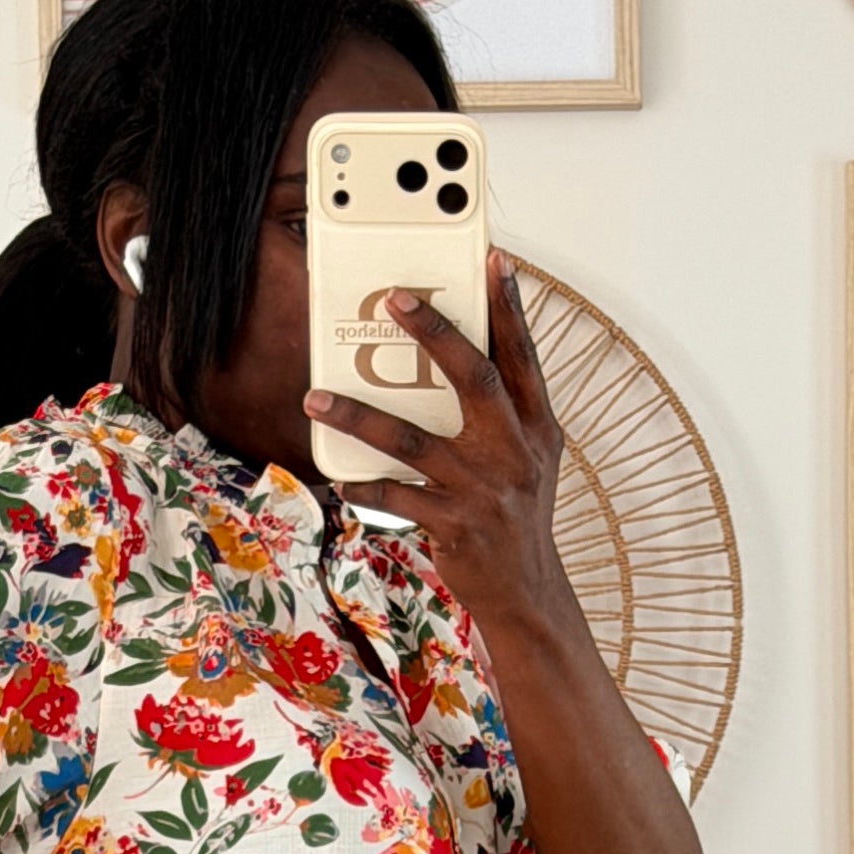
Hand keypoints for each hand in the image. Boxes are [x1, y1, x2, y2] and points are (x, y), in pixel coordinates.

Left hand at [303, 254, 576, 645]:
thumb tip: (455, 356)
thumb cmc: (517, 515)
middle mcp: (515, 453)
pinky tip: (339, 477)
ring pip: (414, 441)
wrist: (527, 593)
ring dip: (360, 416)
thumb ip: (502, 411)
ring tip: (317, 398)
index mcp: (536, 428)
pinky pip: (397, 497)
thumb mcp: (527, 459)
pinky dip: (364, 486)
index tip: (494, 259)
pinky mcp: (456, 525)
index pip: (524, 357)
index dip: (510, 309)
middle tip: (395, 300)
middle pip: (475, 379)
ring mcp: (484, 490)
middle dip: (435, 333)